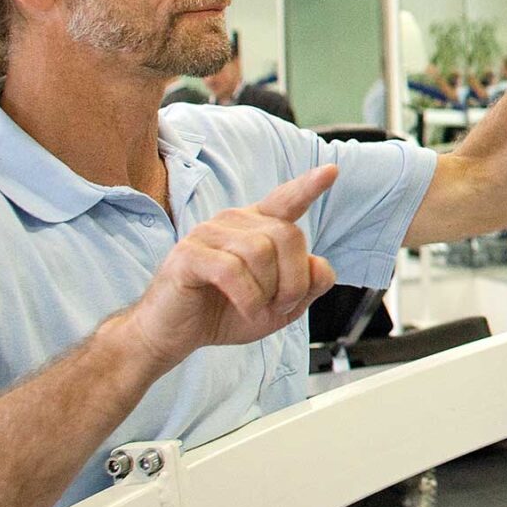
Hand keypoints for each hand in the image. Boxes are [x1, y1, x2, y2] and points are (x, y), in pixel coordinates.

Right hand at [120, 165, 341, 371]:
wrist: (175, 336)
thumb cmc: (225, 314)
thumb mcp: (279, 307)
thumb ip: (308, 285)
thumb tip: (320, 264)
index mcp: (257, 227)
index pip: (287, 199)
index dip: (309, 186)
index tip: (331, 171)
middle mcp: (234, 221)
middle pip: (288, 235)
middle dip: (294, 280)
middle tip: (281, 306)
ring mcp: (208, 233)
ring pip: (261, 251)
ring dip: (269, 291)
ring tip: (257, 309)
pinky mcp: (189, 254)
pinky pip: (232, 269)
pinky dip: (248, 297)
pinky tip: (246, 310)